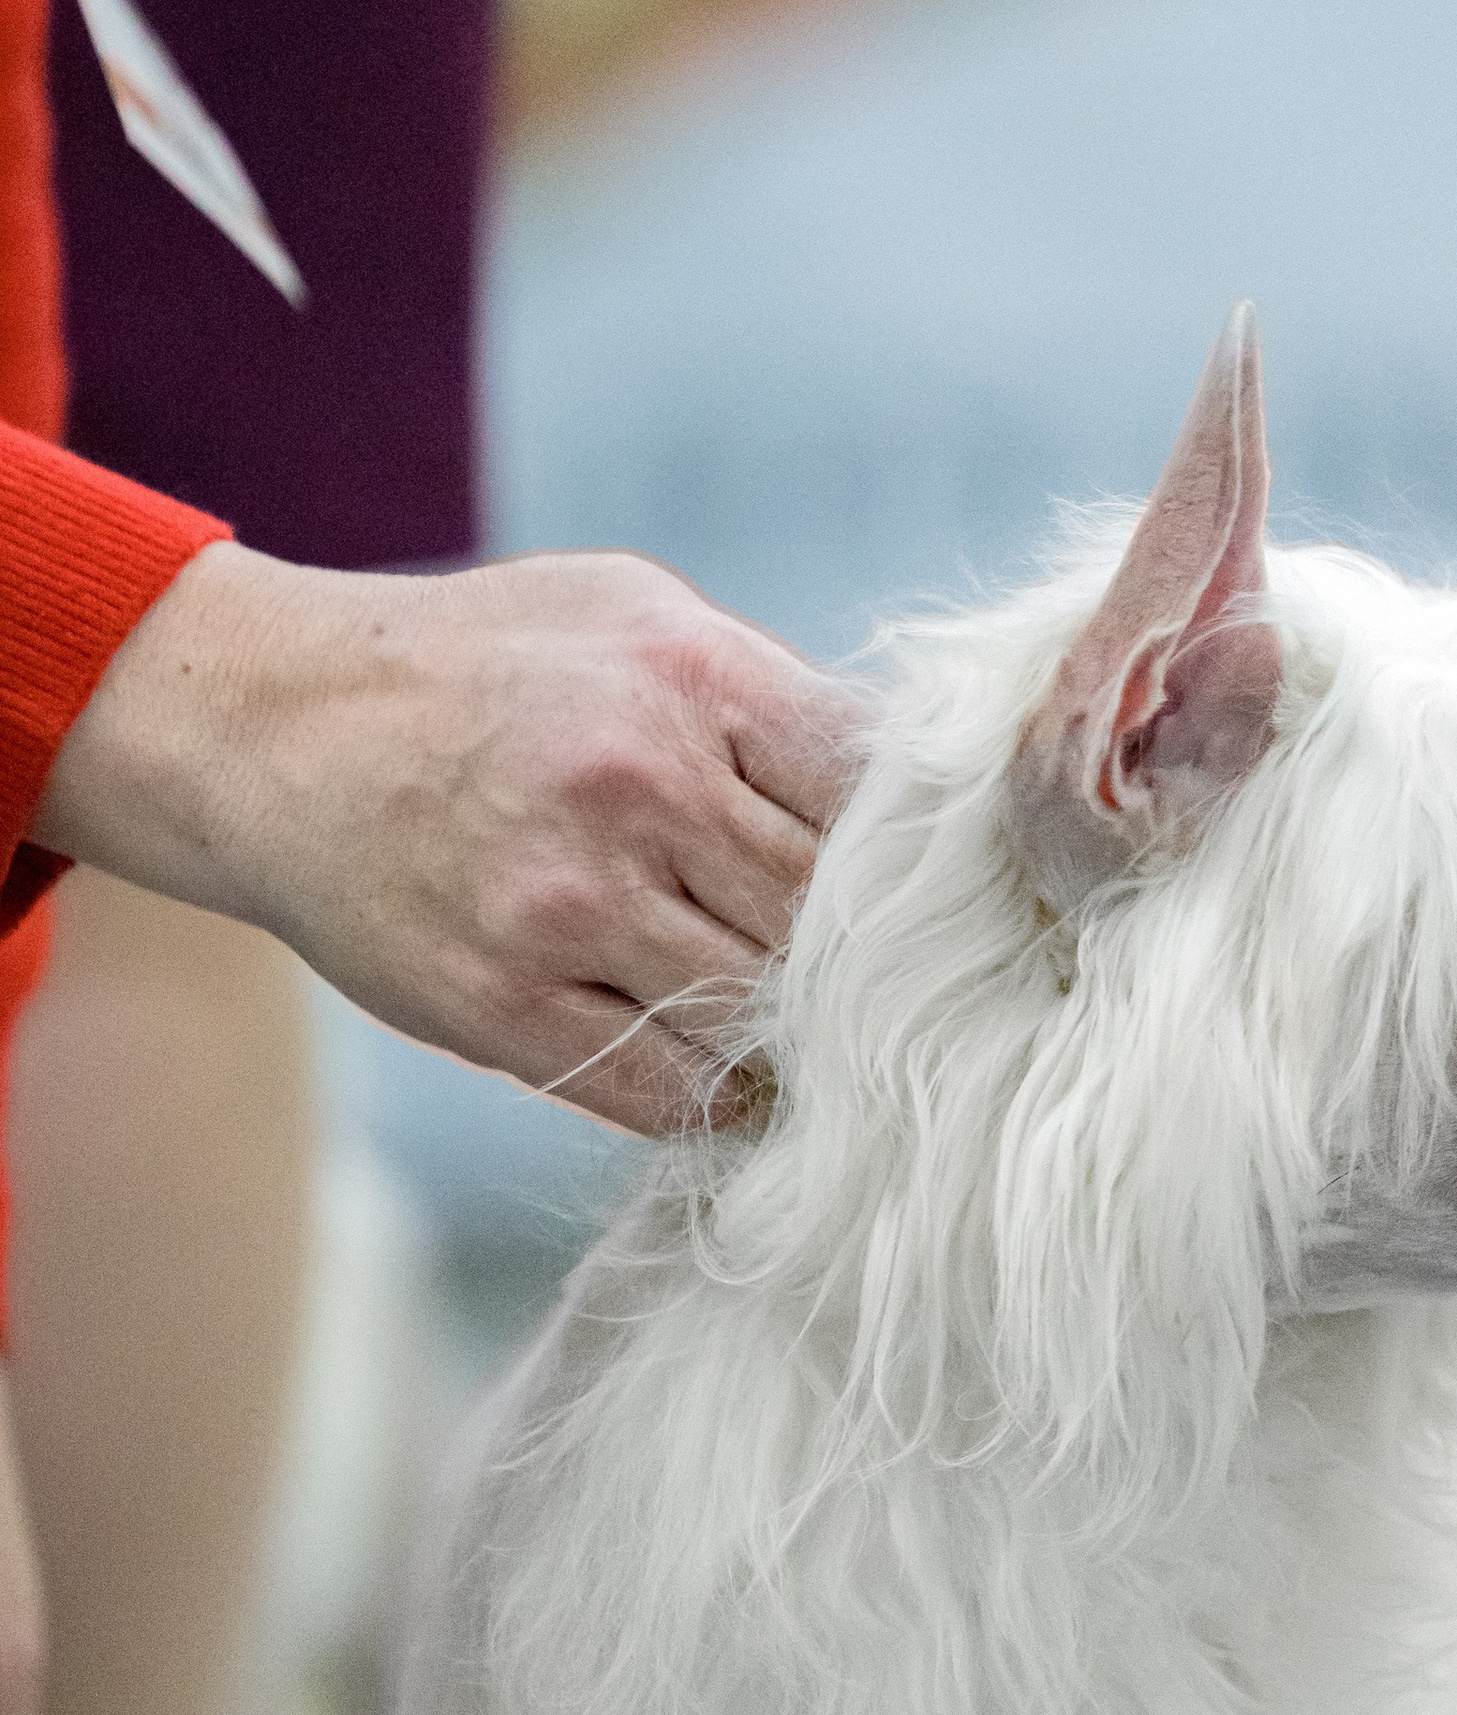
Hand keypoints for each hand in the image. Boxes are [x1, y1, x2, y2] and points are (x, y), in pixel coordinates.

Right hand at [35, 544, 863, 1132]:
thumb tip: (915, 798)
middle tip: (891, 993)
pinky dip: (719, 1098)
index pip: (880, 796)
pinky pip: (669, 1092)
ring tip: (819, 1041)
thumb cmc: (484, 668)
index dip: (918, 860)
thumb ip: (769, 700)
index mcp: (691, 680)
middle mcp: (636, 789)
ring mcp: (565, 907)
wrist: (271, 727)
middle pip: (829, 921)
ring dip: (796, 1041)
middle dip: (862, 964)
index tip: (928, 896)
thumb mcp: (633, 616)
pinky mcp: (504, 1007)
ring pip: (758, 1017)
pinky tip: (736, 1076)